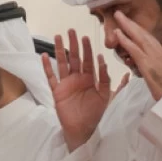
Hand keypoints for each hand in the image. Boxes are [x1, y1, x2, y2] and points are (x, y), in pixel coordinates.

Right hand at [46, 31, 114, 151]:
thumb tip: (117, 67)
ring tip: (58, 37)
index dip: (87, 49)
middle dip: (74, 44)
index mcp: (90, 78)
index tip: (85, 37)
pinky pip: (51, 77)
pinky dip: (47, 67)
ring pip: (62, 63)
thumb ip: (111, 82)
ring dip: (60, 50)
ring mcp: (66, 84)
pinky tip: (44, 56)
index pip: (88, 60)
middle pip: (75, 58)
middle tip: (72, 30)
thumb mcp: (107, 96)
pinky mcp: (57, 91)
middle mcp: (78, 78)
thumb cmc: (95, 113)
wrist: (83, 129)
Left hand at [111, 12, 161, 100]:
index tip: (128, 21)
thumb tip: (138, 57)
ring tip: (117, 17)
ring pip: (138, 37)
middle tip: (119, 13)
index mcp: (161, 51)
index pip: (147, 36)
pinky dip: (125, 40)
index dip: (136, 27)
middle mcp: (158, 50)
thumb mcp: (158, 70)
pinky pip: (134, 49)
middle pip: (142, 33)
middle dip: (130, 22)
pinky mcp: (147, 64)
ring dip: (127, 26)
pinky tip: (118, 34)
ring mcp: (153, 56)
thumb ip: (150, 61)